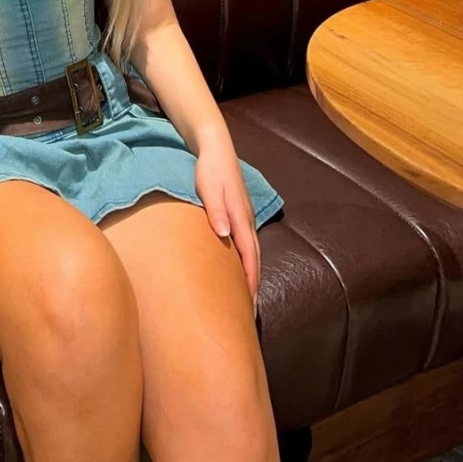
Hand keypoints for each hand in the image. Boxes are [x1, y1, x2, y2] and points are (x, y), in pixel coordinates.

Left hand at [194, 133, 259, 310]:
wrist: (215, 146)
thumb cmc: (209, 168)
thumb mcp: (208, 187)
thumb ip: (216, 210)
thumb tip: (223, 235)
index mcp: (240, 217)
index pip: (249, 256)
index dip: (250, 282)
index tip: (250, 306)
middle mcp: (246, 220)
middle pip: (254, 259)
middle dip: (253, 286)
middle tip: (250, 314)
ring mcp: (244, 217)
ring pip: (251, 253)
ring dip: (251, 276)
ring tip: (247, 299)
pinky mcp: (238, 214)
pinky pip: (245, 244)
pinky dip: (246, 261)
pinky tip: (239, 269)